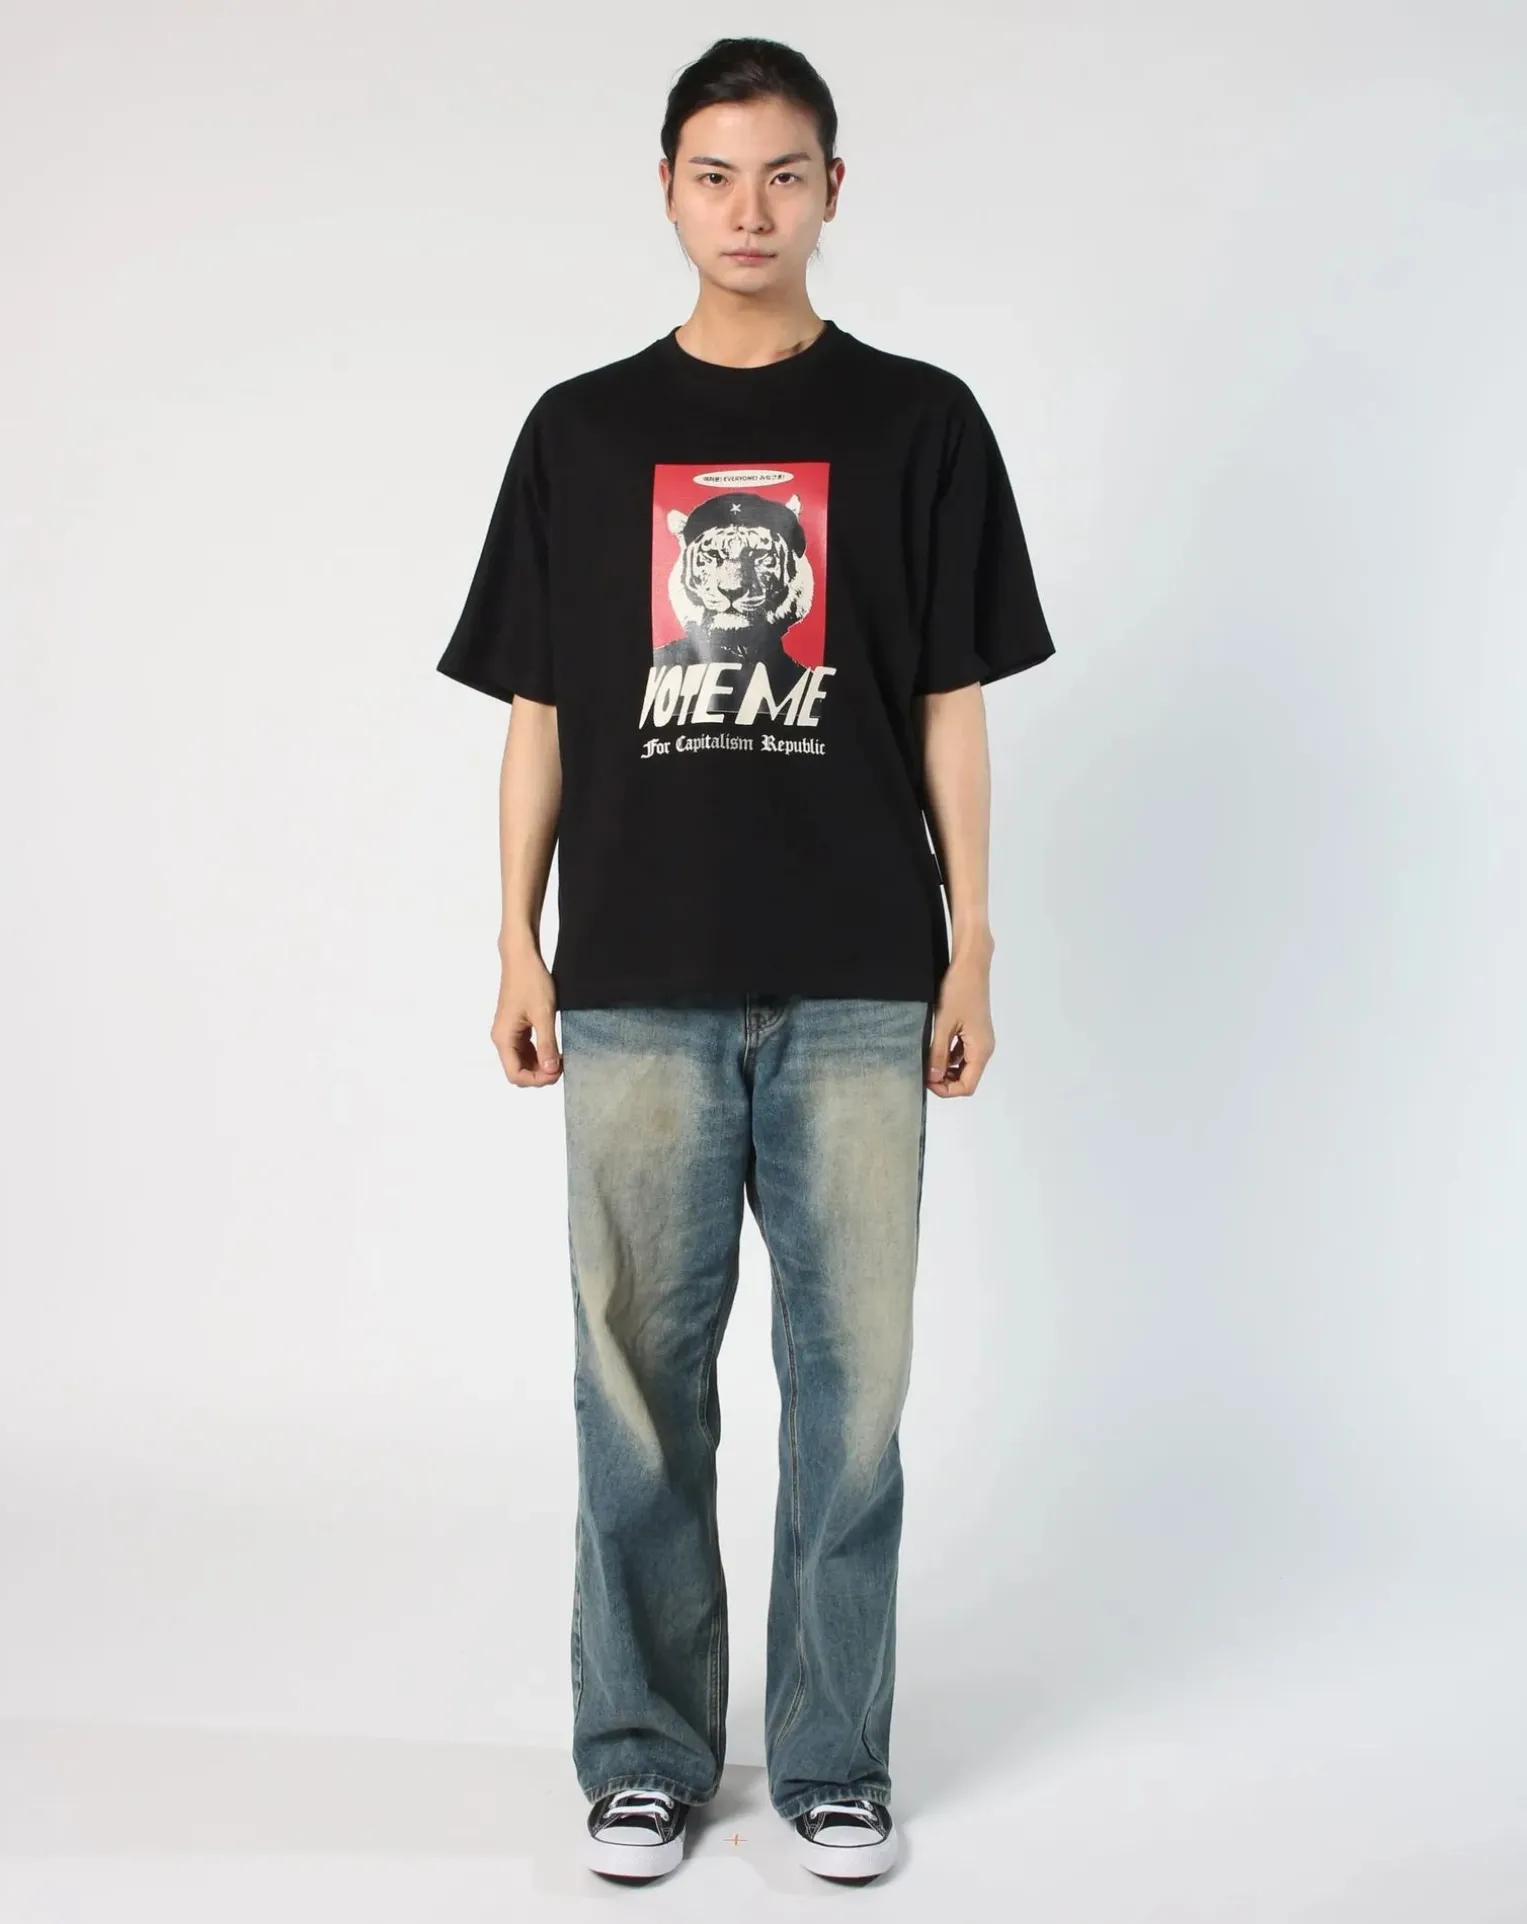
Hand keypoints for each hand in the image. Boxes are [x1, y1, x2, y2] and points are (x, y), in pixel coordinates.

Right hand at [493, 949, 561, 1086]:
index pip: (515, 1074)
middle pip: (518, 1070)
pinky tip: (553, 1048)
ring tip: (560, 1057)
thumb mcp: (544, 1015)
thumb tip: (550, 1070)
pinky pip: (525, 1048)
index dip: (537, 1079)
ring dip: (540, 1064)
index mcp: (504, 1038)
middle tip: (562, 1065)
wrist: (522, 958)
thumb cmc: (531, 981)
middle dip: (540, 1073)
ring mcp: (508, 1033)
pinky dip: (538, 1053)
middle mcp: (502, 1038)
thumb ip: (547, 1044)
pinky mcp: (515, 1027)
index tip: (558, 1072)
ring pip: (522, 1061)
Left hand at [927, 955, 993, 1097]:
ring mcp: (980, 1040)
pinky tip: (934, 1047)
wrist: (971, 965)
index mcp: (981, 1050)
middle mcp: (984, 1048)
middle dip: (945, 1081)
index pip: (967, 1086)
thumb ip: (938, 1053)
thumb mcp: (943, 1024)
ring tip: (927, 1059)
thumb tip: (933, 1078)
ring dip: (946, 1069)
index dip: (946, 1090)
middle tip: (924, 1071)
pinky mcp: (974, 1031)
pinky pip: (963, 1053)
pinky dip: (949, 1056)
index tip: (927, 1080)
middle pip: (967, 1079)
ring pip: (964, 1067)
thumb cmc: (959, 991)